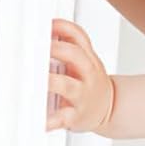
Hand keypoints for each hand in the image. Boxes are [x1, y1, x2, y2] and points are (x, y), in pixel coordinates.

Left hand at [46, 18, 115, 133]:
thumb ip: (69, 45)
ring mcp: (82, 95)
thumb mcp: (87, 61)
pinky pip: (63, 117)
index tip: (47, 25)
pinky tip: (40, 120)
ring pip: (68, 86)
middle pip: (76, 56)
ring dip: (50, 81)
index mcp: (89, 60)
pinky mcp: (76, 115)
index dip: (63, 28)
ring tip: (35, 79)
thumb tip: (46, 29)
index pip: (79, 37)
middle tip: (36, 48)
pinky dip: (50, 120)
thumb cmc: (90, 84)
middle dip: (56, 49)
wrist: (110, 110)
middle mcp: (88, 76)